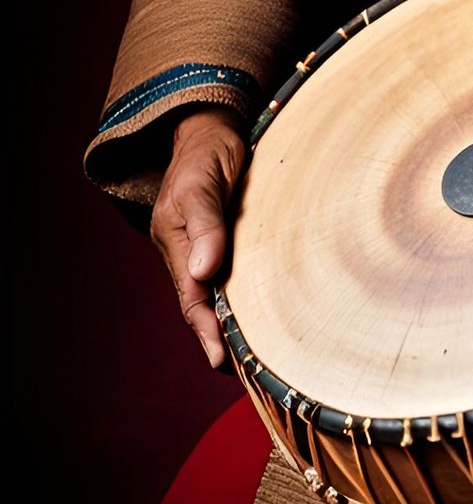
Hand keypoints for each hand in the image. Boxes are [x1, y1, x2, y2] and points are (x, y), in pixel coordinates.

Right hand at [150, 107, 248, 368]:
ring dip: (233, 322)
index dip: (206, 331)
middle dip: (219, 339)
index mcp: (177, 244)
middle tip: (246, 371)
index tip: (220, 360)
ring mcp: (208, 247)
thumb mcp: (202, 183)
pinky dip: (242, 298)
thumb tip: (203, 270)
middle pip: (203, 305)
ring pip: (217, 293)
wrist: (211, 131)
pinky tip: (264, 311)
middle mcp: (190, 252)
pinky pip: (232, 275)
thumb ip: (204, 223)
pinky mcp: (226, 238)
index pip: (192, 299)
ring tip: (258, 355)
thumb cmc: (207, 154)